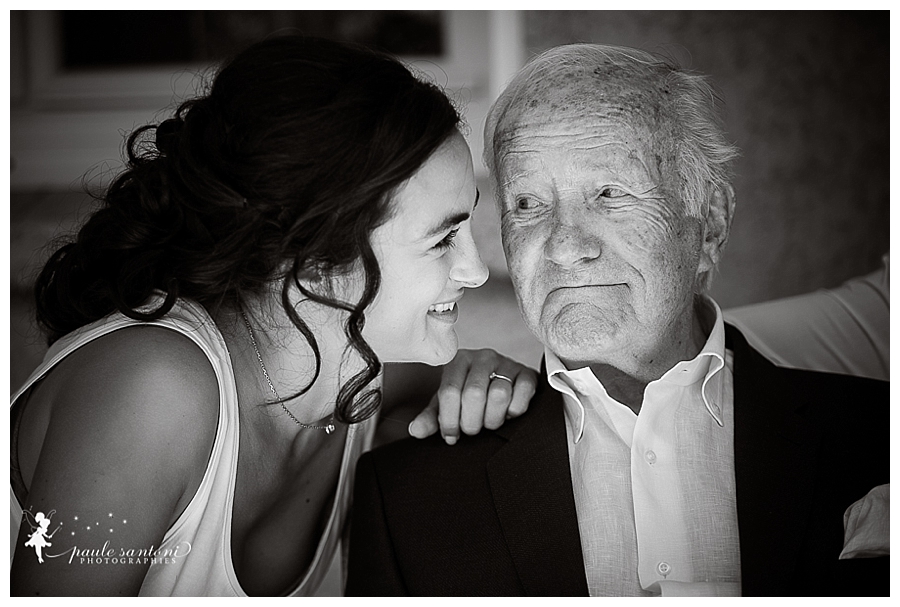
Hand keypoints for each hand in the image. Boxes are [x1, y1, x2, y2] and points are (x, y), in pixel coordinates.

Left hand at [408, 349, 536, 443]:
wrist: (501, 385)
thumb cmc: (468, 397)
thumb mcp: (446, 405)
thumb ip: (431, 418)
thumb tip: (415, 430)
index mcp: (457, 361)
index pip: (449, 392)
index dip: (449, 421)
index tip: (451, 436)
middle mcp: (482, 357)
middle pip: (473, 394)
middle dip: (471, 422)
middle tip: (472, 429)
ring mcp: (507, 363)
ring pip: (499, 394)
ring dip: (493, 419)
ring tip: (489, 422)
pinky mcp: (528, 373)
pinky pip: (523, 393)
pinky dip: (515, 411)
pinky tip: (508, 413)